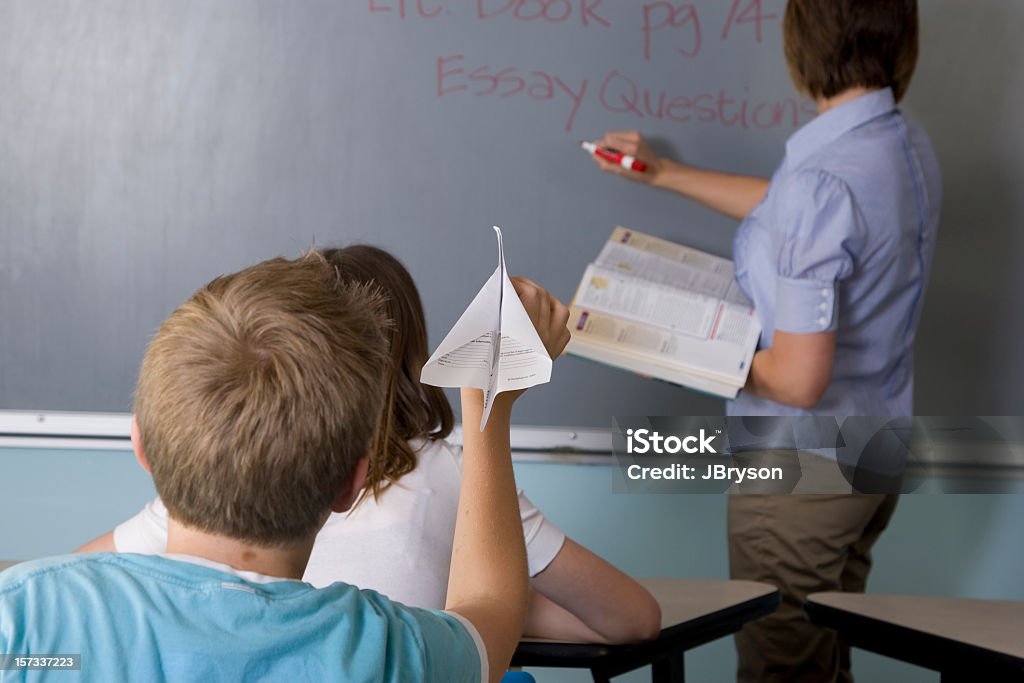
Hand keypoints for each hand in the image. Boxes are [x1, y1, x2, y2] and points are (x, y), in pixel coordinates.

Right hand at [464, 278, 569, 415]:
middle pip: (543, 298)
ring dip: (547, 300)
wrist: (493, 398)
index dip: (518, 282)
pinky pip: (563, 330)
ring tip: (533, 298)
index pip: (530, 294)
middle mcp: (542, 336)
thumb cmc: (482, 368)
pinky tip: (542, 319)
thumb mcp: (483, 335)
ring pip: (559, 311)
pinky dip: (555, 320)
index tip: (507, 281)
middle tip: (516, 285)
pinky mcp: (552, 355)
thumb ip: (495, 313)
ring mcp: (550, 345)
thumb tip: (505, 292)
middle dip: (529, 287)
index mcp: (524, 329)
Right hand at [588, 130, 663, 185]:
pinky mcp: (636, 134)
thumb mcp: (623, 173)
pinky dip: (617, 143)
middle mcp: (633, 138)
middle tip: (608, 157)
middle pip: (609, 135)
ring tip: (618, 156)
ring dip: (611, 145)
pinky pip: (619, 136)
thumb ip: (608, 164)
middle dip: (605, 146)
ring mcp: (635, 134)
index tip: (596, 154)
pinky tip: (623, 152)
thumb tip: (594, 156)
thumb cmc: (641, 174)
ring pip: (613, 135)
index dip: (600, 146)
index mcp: (631, 148)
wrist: (657, 169)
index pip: (608, 140)